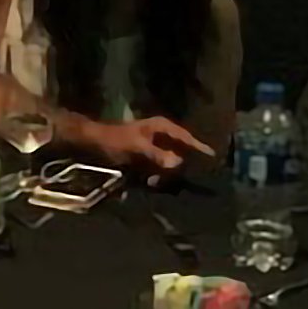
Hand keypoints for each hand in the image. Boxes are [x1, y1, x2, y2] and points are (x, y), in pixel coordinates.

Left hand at [86, 117, 215, 171]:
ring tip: (154, 181)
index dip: (199, 147)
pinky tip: (148, 181)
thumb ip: (157, 154)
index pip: (186, 137)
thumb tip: (178, 162)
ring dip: (164, 173)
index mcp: (162, 127)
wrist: (93, 141)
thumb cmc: (115, 140)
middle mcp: (161, 135)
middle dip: (178, 166)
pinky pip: (158, 167)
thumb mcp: (137, 147)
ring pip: (169, 162)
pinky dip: (155, 175)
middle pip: (180, 151)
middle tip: (177, 178)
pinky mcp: (146, 156)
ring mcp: (154, 145)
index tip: (213, 157)